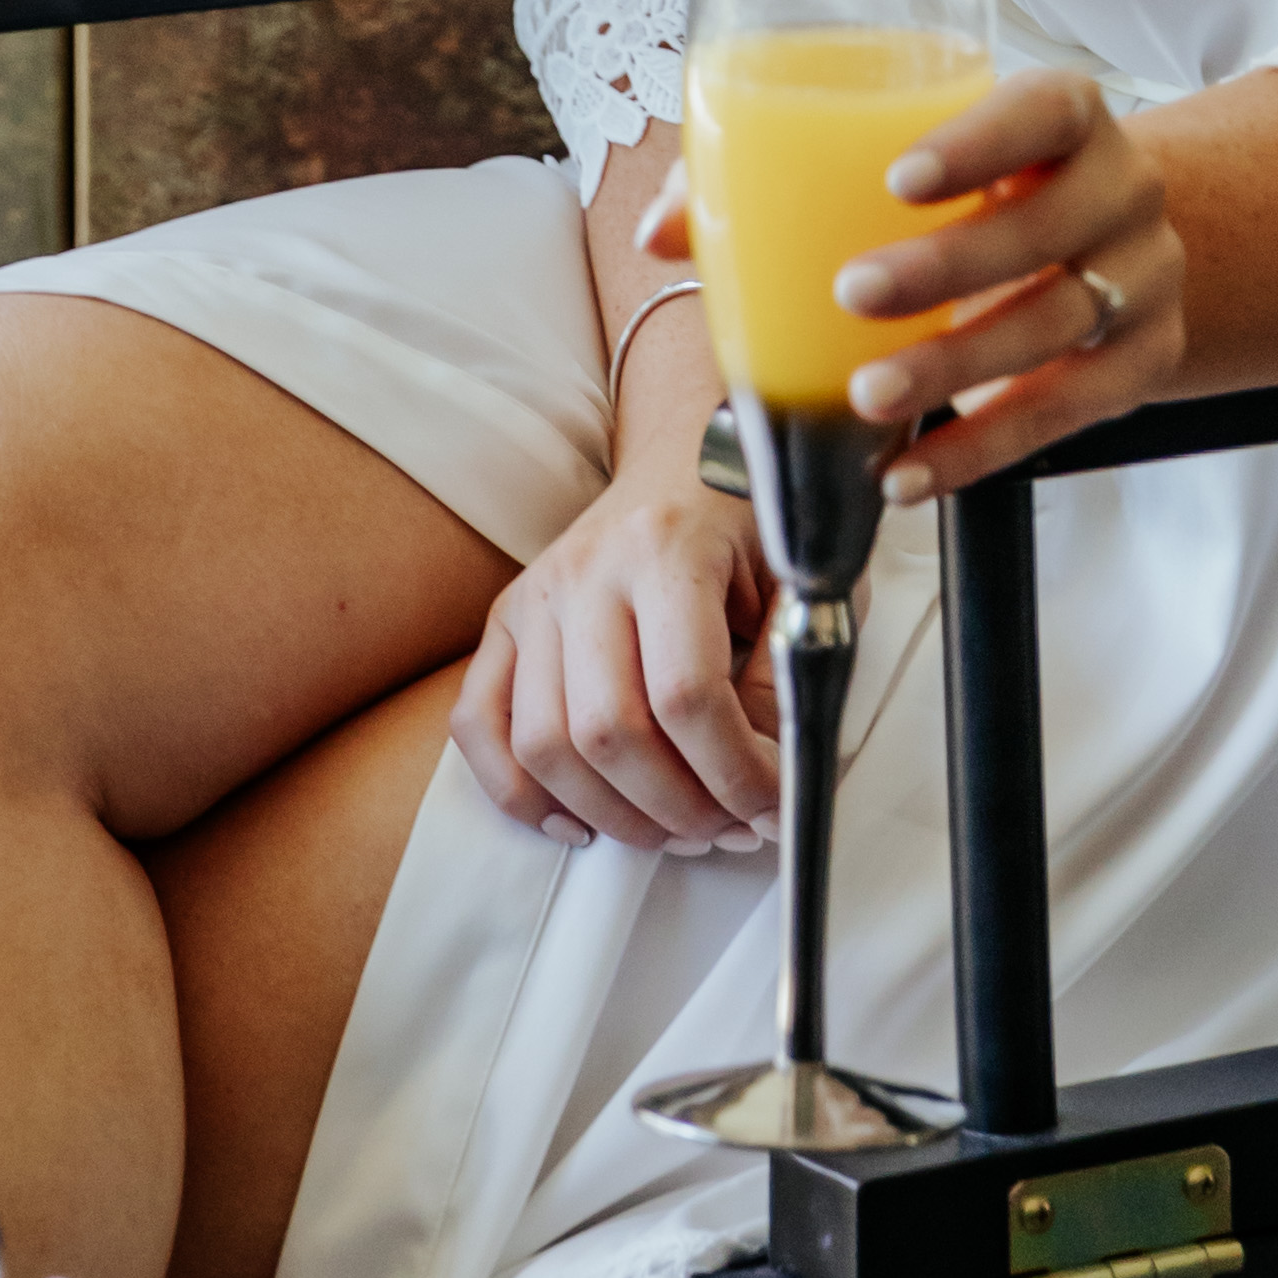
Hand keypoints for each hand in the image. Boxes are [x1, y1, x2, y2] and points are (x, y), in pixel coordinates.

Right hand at [449, 465, 780, 854]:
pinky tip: (580, 822)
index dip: (734, 774)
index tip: (773, 806)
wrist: (688, 448)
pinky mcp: (505, 619)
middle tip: (729, 828)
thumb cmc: (754, 517)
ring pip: (544, 744)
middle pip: (609, 732)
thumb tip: (761, 777)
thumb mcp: (800, 581)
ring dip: (614, 815)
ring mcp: (536, 595)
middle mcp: (587, 569)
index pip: (686, 695)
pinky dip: (518, 792)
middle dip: (679, 808)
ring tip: (675, 829)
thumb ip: (784, 675)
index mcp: (667, 547)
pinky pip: (478, 723)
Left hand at [831, 68, 1182, 504]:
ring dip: (956, 367)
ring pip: (1056, 326)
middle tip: (853, 292)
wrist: (1111, 242)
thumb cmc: (992, 190)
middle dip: (948, 267)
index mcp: (1069, 116)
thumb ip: (793, 173)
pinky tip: (910, 470)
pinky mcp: (1141, 363)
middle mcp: (1121, 190)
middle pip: (1046, 227)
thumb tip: (669, 229)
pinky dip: (980, 449)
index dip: (979, 141)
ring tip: (869, 395)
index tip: (897, 177)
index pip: (1045, 110)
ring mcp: (1141, 280)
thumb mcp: (928, 152)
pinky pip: (1063, 414)